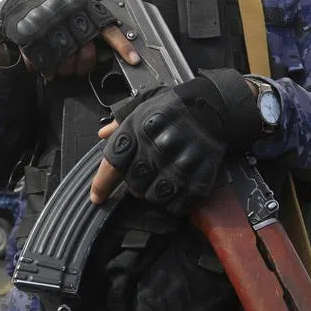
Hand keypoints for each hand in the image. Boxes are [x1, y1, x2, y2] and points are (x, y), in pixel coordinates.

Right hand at [0, 0, 139, 77]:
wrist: (17, 8)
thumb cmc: (52, 13)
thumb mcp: (75, 11)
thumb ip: (91, 27)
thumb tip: (110, 52)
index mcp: (82, 7)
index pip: (107, 28)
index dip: (122, 45)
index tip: (134, 60)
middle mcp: (67, 14)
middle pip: (86, 52)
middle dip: (82, 64)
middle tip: (75, 65)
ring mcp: (48, 25)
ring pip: (66, 62)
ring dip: (62, 69)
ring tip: (57, 63)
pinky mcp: (31, 38)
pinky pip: (44, 65)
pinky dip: (44, 70)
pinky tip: (44, 64)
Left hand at [89, 70, 260, 215]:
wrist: (214, 107)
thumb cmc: (174, 108)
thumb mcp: (144, 106)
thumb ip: (121, 122)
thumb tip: (102, 134)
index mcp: (140, 128)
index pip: (114, 163)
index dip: (102, 184)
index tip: (97, 197)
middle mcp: (158, 147)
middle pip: (134, 183)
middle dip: (134, 184)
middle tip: (142, 177)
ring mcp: (181, 164)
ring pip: (155, 196)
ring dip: (153, 193)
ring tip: (160, 181)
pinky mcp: (200, 177)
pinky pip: (178, 204)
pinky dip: (173, 202)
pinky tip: (176, 188)